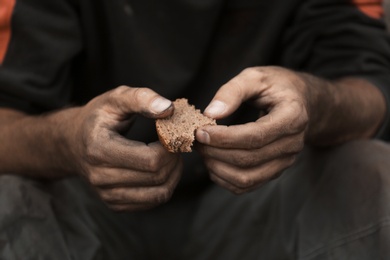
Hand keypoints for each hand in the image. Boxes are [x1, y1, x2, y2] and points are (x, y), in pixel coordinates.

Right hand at [67, 86, 181, 210]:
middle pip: (157, 177)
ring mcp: (106, 194)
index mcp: (99, 149)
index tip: (172, 135)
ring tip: (172, 157)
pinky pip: (152, 202)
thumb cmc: (98, 118)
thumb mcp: (115, 99)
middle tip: (176, 145)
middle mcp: (100, 177)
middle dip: (174, 160)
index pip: (150, 160)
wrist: (73, 142)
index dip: (170, 148)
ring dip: (174, 175)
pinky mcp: (114, 204)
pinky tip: (162, 169)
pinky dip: (165, 186)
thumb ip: (141, 98)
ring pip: (159, 194)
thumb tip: (168, 108)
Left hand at [196, 67, 307, 193]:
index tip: (200, 131)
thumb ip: (232, 91)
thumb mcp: (255, 77)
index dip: (225, 138)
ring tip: (203, 150)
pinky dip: (224, 178)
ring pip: (246, 177)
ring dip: (217, 167)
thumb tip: (210, 113)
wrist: (301, 102)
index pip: (255, 136)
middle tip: (196, 139)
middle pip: (248, 159)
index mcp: (293, 117)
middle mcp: (292, 144)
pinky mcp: (275, 171)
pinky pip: (247, 185)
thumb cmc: (276, 86)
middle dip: (216, 152)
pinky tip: (213, 162)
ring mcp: (285, 161)